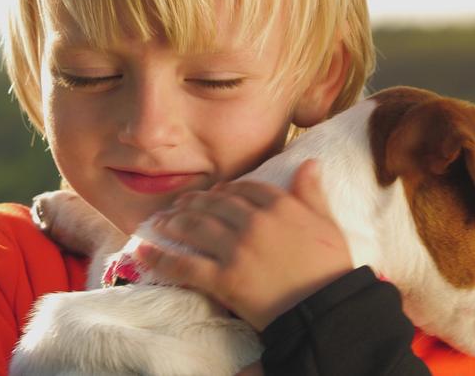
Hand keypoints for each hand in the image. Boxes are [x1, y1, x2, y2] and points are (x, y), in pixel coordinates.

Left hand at [132, 159, 351, 330]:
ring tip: (160, 224)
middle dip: (192, 204)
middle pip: (213, 205)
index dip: (224, 190)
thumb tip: (308, 163)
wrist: (327, 311)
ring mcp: (236, 249)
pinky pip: (184, 264)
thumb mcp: (327, 224)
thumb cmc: (331, 269)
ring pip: (195, 227)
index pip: (243, 188)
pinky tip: (143, 251)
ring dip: (172, 223)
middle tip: (178, 207)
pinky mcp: (224, 278)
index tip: (213, 194)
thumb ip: (312, 193)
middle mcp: (254, 221)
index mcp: (280, 205)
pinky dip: (160, 257)